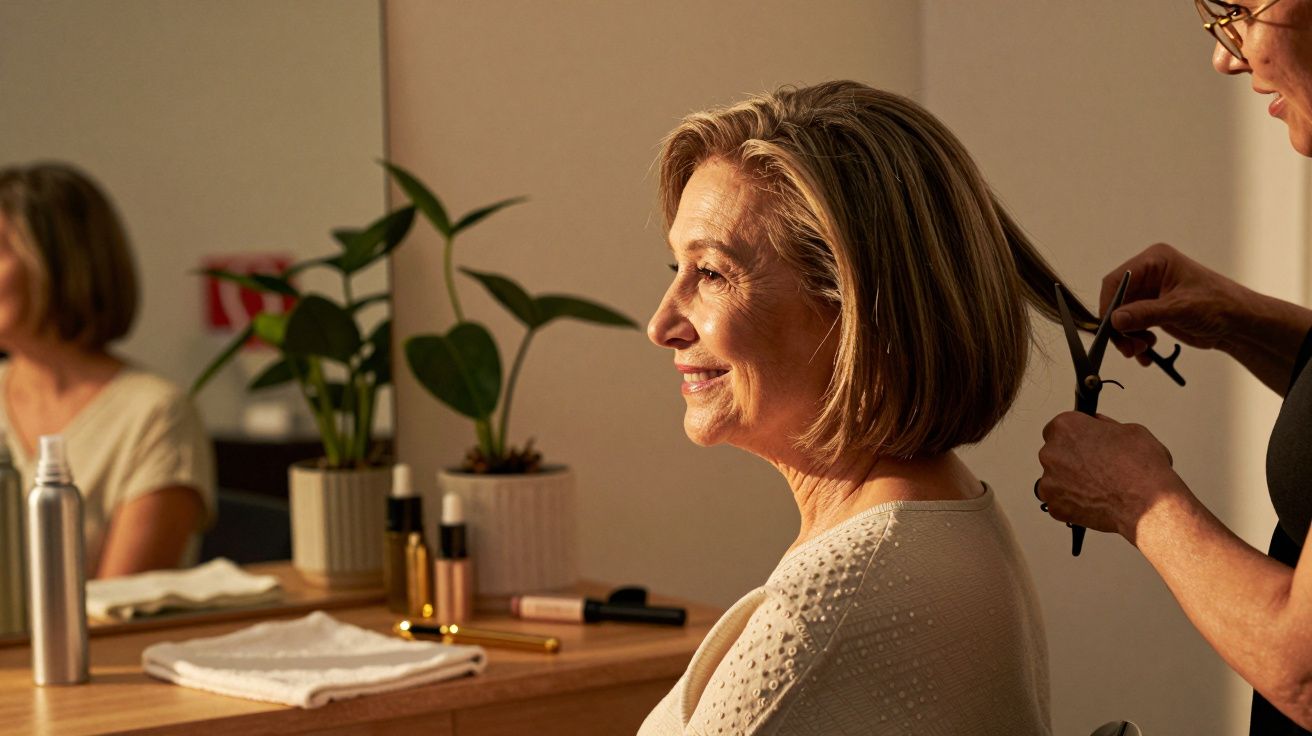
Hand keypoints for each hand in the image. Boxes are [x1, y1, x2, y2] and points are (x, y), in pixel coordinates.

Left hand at [1037, 411, 1185, 543]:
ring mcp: (1049, 481)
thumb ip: (1105, 425)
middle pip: (1055, 454)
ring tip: (1097, 487)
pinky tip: (1093, 501)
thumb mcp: (1131, 431)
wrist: (1148, 506)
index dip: (1075, 437)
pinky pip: (1059, 502)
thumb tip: (1098, 425)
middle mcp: (1051, 452)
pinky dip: (1072, 503)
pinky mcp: (1054, 506)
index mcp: (1066, 427)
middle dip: (1072, 460)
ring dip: (1070, 482)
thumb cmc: (1142, 470)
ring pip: (1055, 479)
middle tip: (1096, 468)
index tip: (1084, 444)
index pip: (1059, 428)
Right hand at [1100, 243, 1245, 363]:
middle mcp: (1150, 274)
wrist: (1240, 324)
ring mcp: (1151, 293)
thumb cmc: (1220, 305)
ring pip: (1123, 316)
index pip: (1117, 280)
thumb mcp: (1180, 308)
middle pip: (1117, 300)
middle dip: (1120, 327)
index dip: (1109, 304)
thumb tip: (1115, 320)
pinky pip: (1133, 326)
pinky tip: (1146, 353)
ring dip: (1128, 337)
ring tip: (1141, 351)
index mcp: (1156, 261)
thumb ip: (1145, 313)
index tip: (1109, 328)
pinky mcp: (1154, 310)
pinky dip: (1136, 341)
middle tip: (1128, 348)